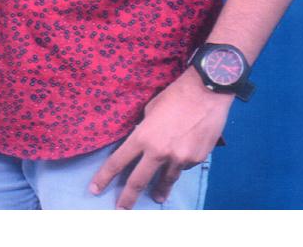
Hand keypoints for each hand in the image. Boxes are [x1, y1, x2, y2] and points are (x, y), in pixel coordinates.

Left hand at [88, 67, 232, 208]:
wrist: (207, 91)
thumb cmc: (176, 94)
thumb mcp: (151, 108)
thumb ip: (145, 128)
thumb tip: (143, 141)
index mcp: (143, 136)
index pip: (118, 161)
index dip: (104, 177)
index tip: (95, 189)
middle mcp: (159, 152)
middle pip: (138, 181)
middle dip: (127, 199)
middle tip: (121, 211)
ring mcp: (179, 158)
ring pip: (165, 180)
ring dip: (160, 190)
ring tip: (157, 197)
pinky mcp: (196, 159)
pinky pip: (184, 166)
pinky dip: (181, 163)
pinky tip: (185, 153)